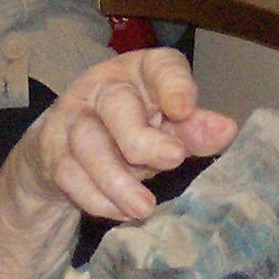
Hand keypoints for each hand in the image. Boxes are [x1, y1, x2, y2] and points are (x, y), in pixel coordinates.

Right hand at [0, 50, 235, 278]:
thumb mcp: (166, 126)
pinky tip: (120, 212)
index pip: (159, 66)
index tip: (183, 110)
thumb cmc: (129, 129)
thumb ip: (193, 129)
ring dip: (118, 180)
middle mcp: (101, 86)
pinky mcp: (50, 150)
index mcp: (139, 72)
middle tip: (173, 161)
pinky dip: (97, 198)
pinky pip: (69, 174)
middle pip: (116, 104)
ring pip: (88, 144)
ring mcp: (71, 117)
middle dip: (143, 138)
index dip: (173, 85)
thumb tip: (227, 130)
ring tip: (144, 208)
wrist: (67, 147)